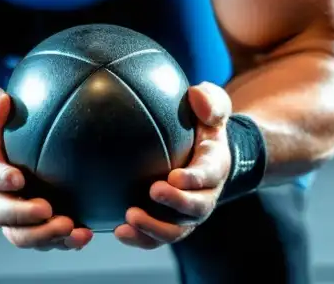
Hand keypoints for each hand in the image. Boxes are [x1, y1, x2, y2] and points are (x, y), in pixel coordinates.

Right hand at [0, 86, 92, 250]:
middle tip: (48, 210)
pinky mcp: (29, 222)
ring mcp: (10, 213)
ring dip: (45, 236)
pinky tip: (83, 235)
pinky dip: (62, 242)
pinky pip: (43, 239)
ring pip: (22, 235)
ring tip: (71, 229)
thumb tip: (3, 103)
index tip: (18, 179)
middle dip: (24, 217)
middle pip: (2, 215)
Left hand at [115, 82, 232, 248]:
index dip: (194, 179)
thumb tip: (196, 96)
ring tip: (128, 220)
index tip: (174, 176)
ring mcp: (188, 212)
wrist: (204, 148)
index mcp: (215, 164)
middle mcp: (206, 194)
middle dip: (175, 204)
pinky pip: (158, 236)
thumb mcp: (213, 104)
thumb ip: (209, 100)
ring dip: (154, 228)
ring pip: (176, 230)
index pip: (209, 175)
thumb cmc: (204, 122)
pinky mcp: (171, 221)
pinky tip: (118, 231)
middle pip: (196, 209)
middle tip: (152, 192)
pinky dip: (140, 238)